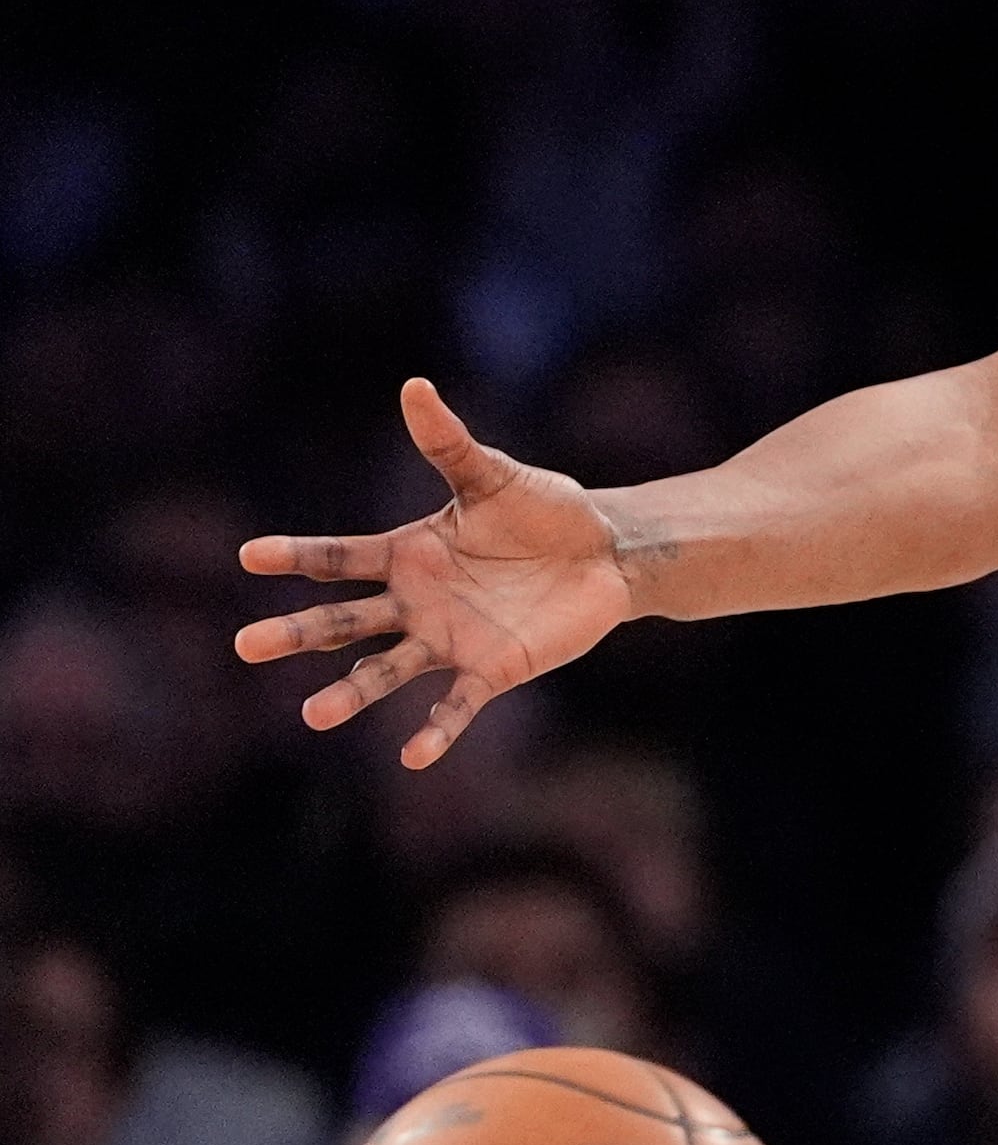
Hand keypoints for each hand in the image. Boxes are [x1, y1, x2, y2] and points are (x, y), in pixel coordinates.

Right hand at [236, 378, 635, 768]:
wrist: (605, 553)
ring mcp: (448, 639)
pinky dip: (436, 730)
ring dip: (350, 693)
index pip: (338, 558)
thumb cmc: (546, 512)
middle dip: (295, 634)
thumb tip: (414, 387)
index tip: (248, 555)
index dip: (296, 556)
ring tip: (313, 716)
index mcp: (407, 554)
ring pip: (385, 670)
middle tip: (246, 645)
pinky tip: (414, 756)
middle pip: (342, 621)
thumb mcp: (495, 476)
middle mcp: (415, 602)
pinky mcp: (491, 669)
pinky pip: (457, 705)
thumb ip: (450, 444)